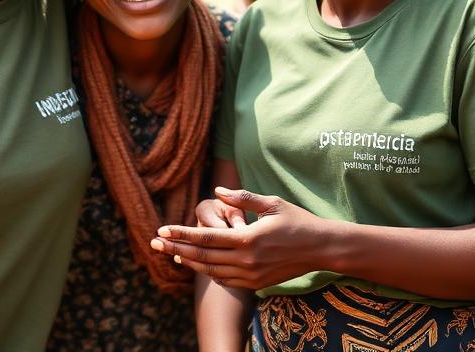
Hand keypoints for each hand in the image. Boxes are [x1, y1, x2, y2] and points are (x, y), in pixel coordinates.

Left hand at [151, 187, 326, 289]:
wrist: (320, 248)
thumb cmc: (297, 220)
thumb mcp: (271, 203)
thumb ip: (242, 198)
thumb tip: (217, 192)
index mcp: (248, 237)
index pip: (206, 237)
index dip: (181, 233)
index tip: (162, 230)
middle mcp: (247, 259)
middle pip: (202, 256)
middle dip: (176, 248)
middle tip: (154, 243)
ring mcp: (251, 274)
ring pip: (211, 270)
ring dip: (190, 262)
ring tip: (172, 253)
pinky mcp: (256, 283)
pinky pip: (225, 279)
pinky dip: (209, 272)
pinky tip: (198, 263)